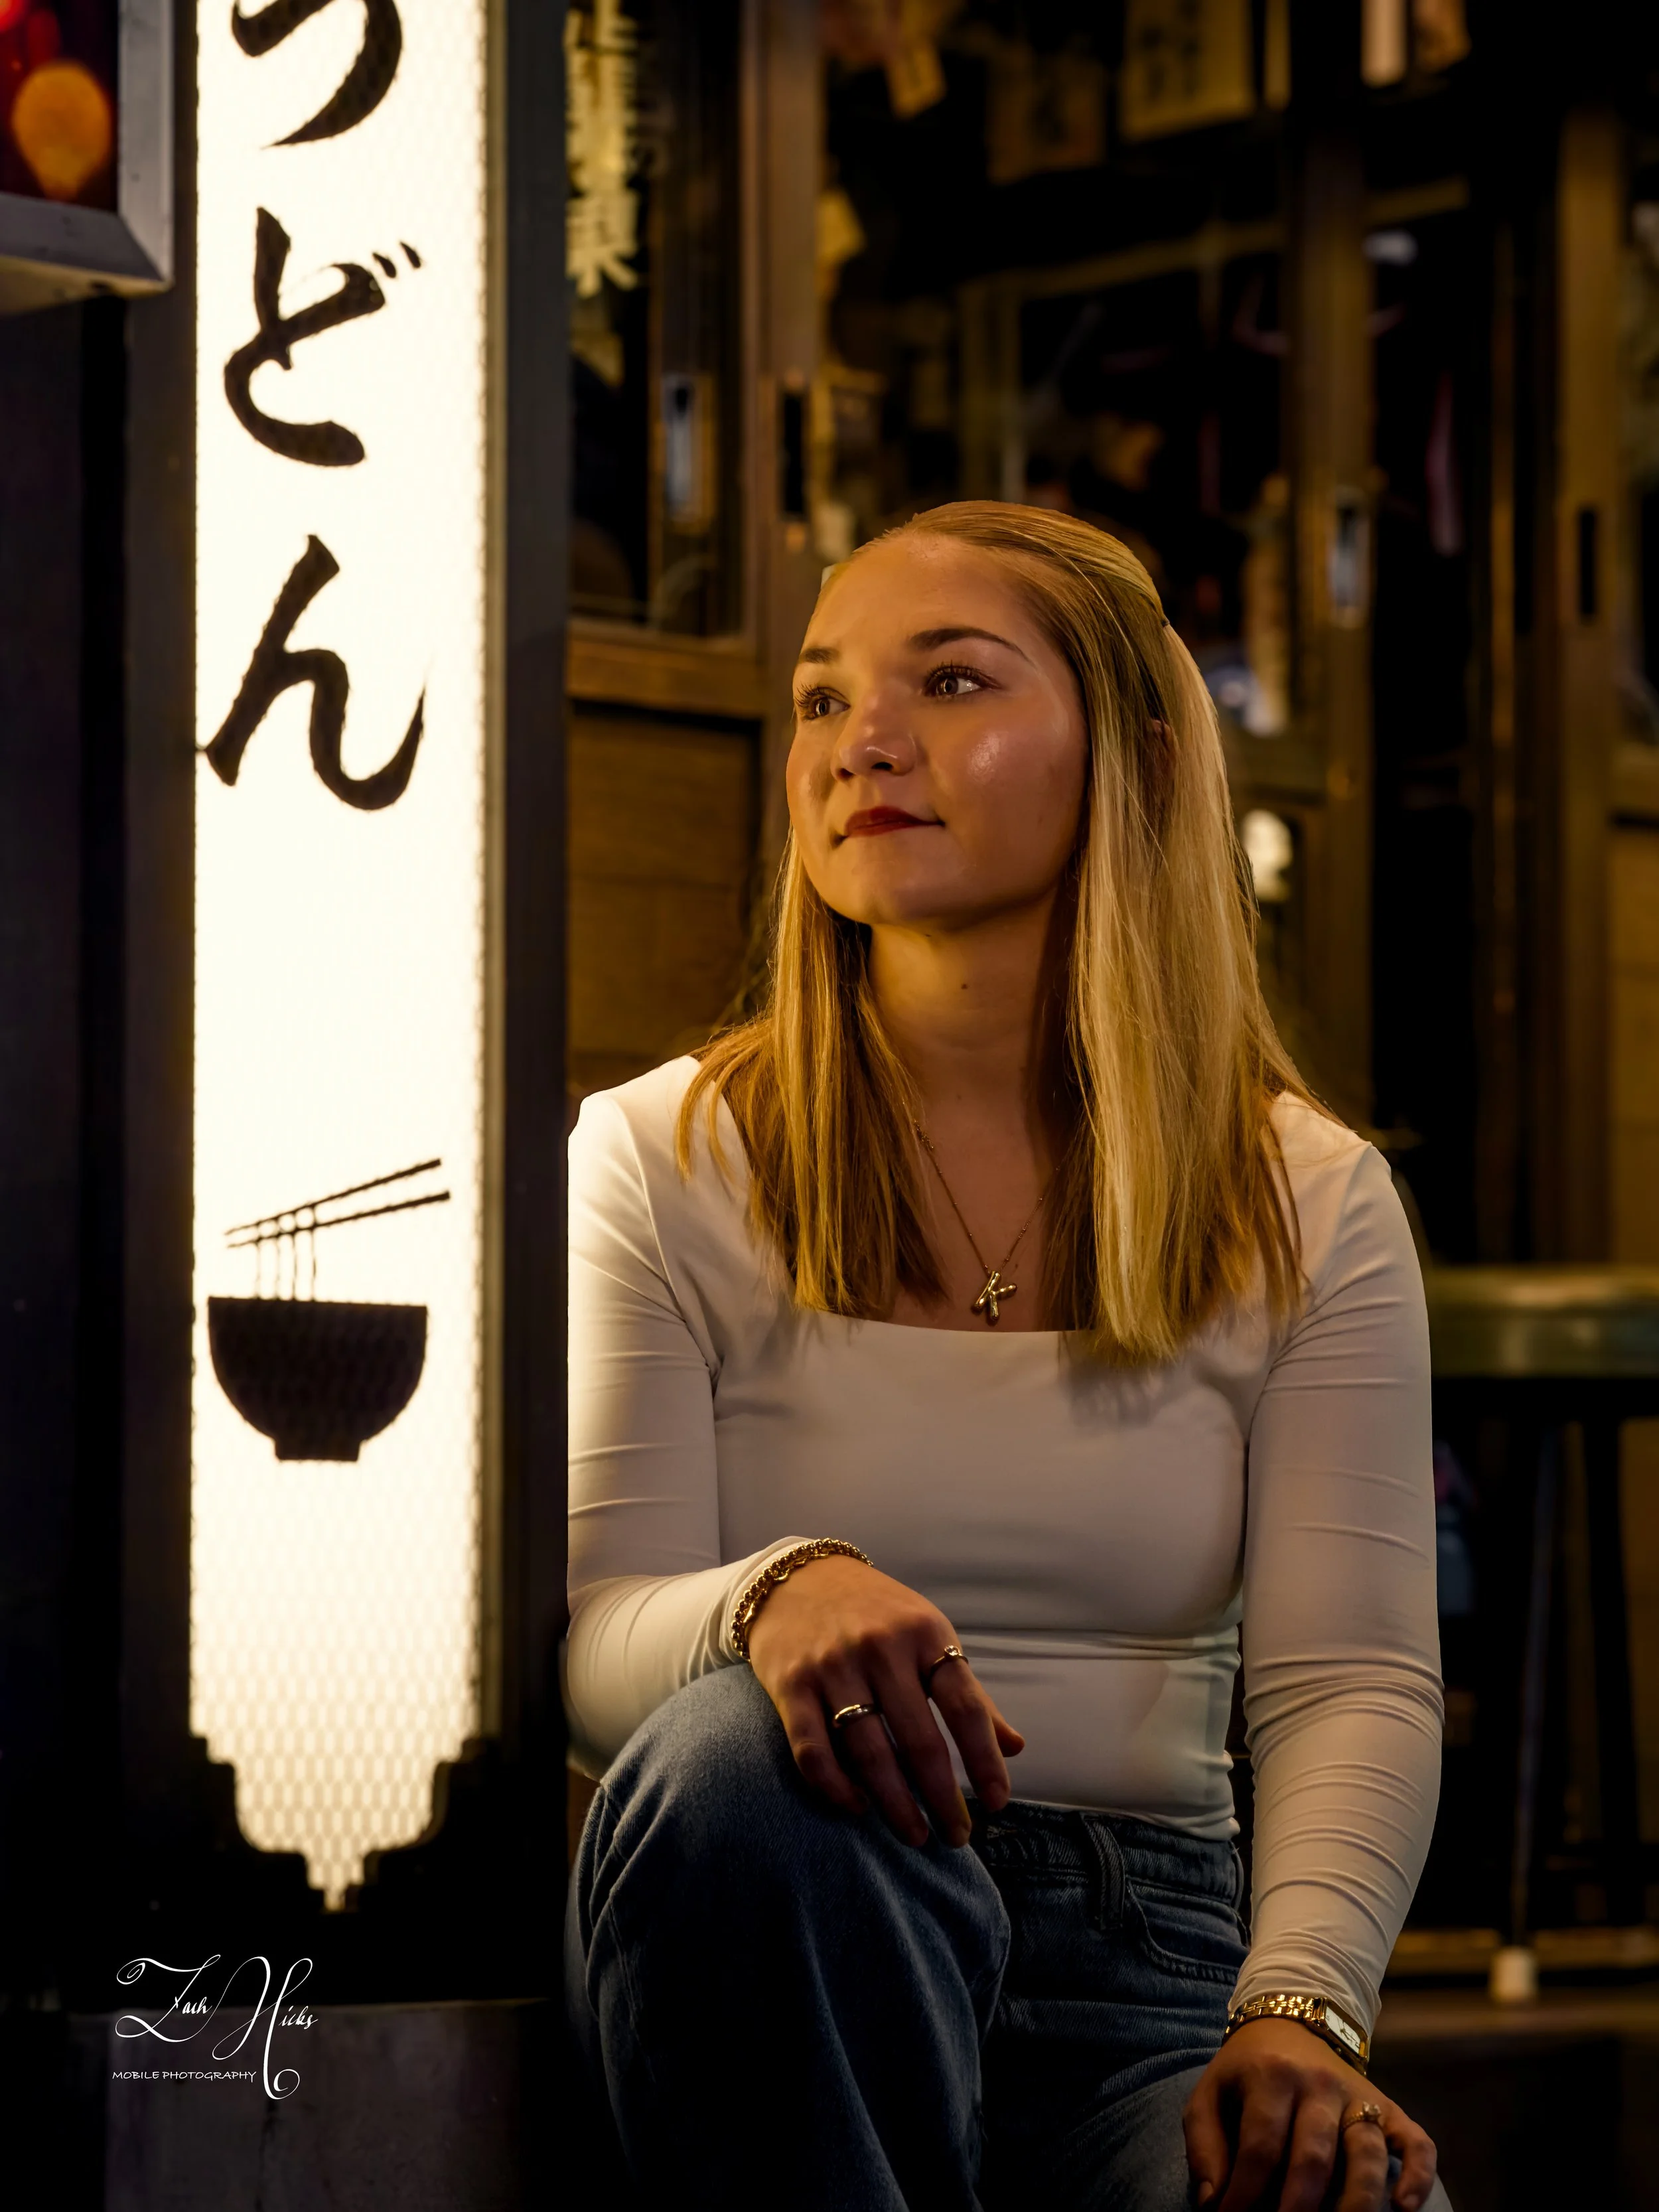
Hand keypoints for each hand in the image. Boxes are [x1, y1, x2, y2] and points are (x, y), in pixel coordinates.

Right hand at [745, 1555, 1023, 1846]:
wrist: (795, 1578)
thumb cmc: (876, 1614)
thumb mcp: (929, 1636)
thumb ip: (969, 1693)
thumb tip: (1015, 1747)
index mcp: (925, 1634)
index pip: (965, 1707)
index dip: (985, 1761)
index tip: (997, 1804)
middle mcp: (880, 1648)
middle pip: (920, 1741)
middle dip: (943, 1799)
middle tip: (957, 1837)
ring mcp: (833, 1666)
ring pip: (870, 1754)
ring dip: (896, 1806)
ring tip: (915, 1835)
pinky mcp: (790, 1684)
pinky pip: (813, 1751)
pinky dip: (837, 1788)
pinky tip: (858, 1806)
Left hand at [1183, 2021, 1436, 2211]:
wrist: (1289, 2022)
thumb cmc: (1245, 2073)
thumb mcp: (1209, 2094)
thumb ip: (1205, 2146)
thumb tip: (1213, 2203)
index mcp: (1270, 2077)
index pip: (1261, 2146)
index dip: (1245, 2194)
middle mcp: (1319, 2084)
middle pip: (1315, 2155)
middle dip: (1299, 2207)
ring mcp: (1359, 2096)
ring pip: (1368, 2152)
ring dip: (1357, 2201)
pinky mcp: (1389, 2107)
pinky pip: (1416, 2140)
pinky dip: (1418, 2174)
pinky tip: (1404, 2208)